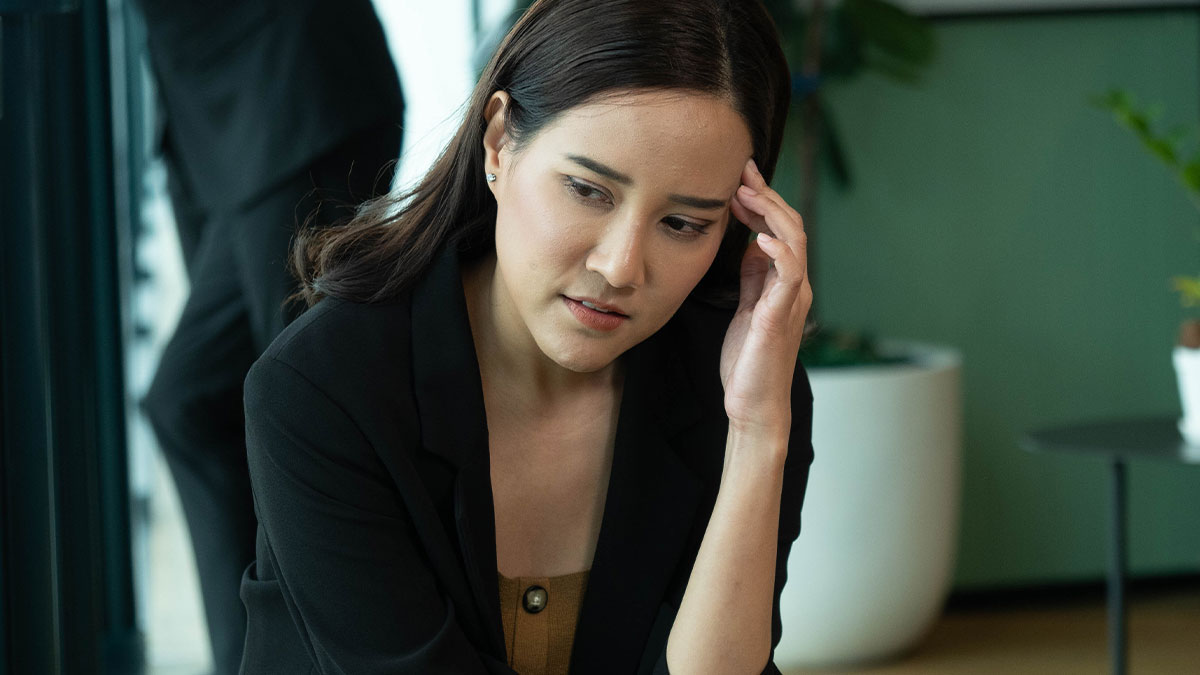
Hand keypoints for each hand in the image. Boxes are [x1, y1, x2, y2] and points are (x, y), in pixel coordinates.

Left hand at [720, 159, 811, 439]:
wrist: (753, 403)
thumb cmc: (748, 360)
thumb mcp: (746, 306)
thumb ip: (752, 276)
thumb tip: (748, 242)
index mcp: (784, 282)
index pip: (780, 229)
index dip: (762, 201)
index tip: (739, 178)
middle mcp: (794, 286)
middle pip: (790, 227)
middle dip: (766, 196)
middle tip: (741, 174)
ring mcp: (791, 299)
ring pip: (794, 243)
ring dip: (771, 214)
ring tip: (746, 194)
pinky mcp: (781, 316)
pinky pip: (790, 276)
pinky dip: (779, 253)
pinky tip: (761, 237)